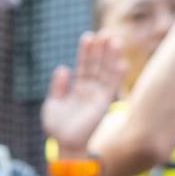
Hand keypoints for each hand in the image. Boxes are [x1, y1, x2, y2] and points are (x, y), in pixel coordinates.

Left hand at [40, 31, 121, 154]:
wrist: (65, 144)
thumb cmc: (57, 128)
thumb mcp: (53, 104)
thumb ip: (58, 87)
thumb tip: (63, 68)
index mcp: (77, 90)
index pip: (83, 67)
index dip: (85, 52)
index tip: (88, 37)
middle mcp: (90, 91)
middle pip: (96, 66)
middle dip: (100, 50)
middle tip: (105, 32)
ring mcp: (98, 96)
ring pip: (106, 72)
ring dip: (110, 57)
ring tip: (114, 39)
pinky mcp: (104, 103)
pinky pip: (112, 85)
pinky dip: (117, 74)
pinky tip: (122, 61)